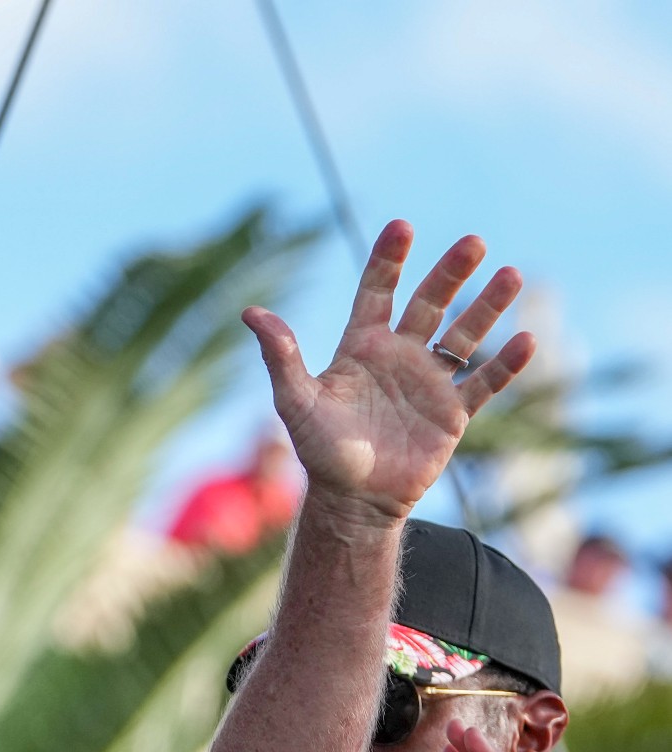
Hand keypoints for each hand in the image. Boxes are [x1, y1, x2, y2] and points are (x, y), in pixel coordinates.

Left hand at [244, 221, 534, 523]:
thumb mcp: (296, 400)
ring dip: (487, 306)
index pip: (377, 292)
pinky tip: (525, 339)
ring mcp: (428, 384)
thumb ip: (280, 356)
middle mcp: (398, 358)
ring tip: (511, 274)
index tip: (402, 226)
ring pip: (464, 335)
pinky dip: (505, 364)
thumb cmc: (319, 450)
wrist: (353, 500)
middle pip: (430, 305)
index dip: (388, 260)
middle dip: (450, 274)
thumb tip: (251, 313)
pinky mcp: (452, 415)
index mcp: (361, 347)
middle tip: (473, 241)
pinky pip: (483, 383)